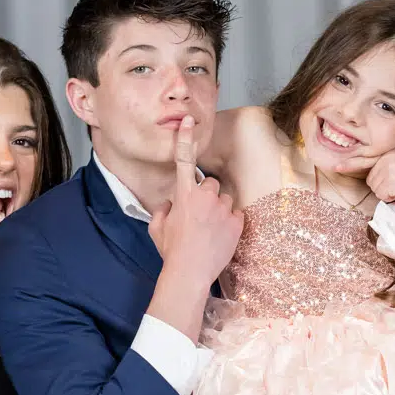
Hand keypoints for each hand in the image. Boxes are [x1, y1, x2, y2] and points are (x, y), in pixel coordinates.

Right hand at [148, 116, 242, 279]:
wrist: (189, 273)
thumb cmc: (171, 251)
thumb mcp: (157, 228)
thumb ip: (164, 210)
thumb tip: (171, 204)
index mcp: (184, 195)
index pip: (184, 160)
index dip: (185, 139)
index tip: (188, 121)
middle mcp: (205, 197)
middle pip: (212, 184)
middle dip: (208, 196)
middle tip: (201, 217)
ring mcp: (223, 209)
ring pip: (226, 200)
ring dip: (220, 210)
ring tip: (211, 231)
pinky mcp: (237, 222)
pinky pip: (236, 215)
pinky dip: (230, 224)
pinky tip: (220, 237)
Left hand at [367, 144, 394, 214]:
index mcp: (393, 150)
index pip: (374, 169)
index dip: (385, 178)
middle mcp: (390, 156)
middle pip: (371, 179)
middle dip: (383, 186)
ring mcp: (390, 167)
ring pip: (374, 187)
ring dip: (385, 192)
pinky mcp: (390, 180)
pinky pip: (379, 194)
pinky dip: (388, 198)